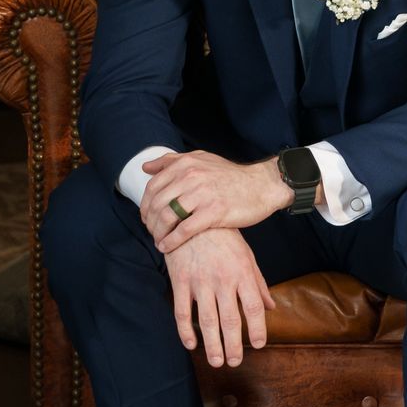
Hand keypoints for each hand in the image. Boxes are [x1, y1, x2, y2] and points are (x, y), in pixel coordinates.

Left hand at [141, 149, 290, 251]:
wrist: (262, 185)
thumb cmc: (231, 176)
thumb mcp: (202, 159)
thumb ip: (172, 161)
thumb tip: (146, 167)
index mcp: (186, 164)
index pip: (152, 187)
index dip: (145, 205)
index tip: (147, 217)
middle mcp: (191, 177)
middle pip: (157, 204)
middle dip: (150, 222)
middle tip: (152, 232)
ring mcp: (202, 194)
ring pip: (167, 217)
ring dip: (158, 233)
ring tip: (159, 240)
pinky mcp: (213, 212)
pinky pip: (183, 230)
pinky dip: (171, 241)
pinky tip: (167, 247)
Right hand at [166, 229, 272, 369]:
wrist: (192, 215)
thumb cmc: (224, 237)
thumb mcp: (246, 256)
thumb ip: (258, 283)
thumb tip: (271, 307)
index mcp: (243, 272)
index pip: (254, 307)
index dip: (258, 329)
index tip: (260, 344)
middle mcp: (223, 279)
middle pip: (231, 320)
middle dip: (234, 345)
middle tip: (234, 362)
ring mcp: (200, 281)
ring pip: (207, 320)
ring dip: (212, 344)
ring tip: (217, 361)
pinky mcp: (180, 281)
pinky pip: (182, 311)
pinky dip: (185, 331)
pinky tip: (191, 344)